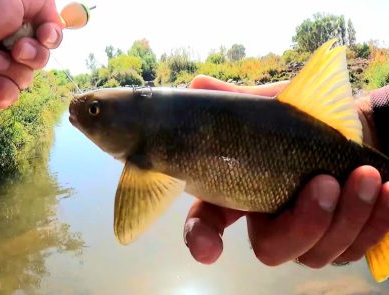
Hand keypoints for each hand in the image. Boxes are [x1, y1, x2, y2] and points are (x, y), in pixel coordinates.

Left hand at [0, 0, 63, 110]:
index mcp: (14, 25)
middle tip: (15, 48)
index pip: (46, 39)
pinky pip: (10, 98)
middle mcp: (6, 47)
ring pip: (26, 80)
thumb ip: (45, 8)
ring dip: (11, 70)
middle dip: (33, 55)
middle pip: (41, 61)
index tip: (45, 35)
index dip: (51, 39)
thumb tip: (55, 26)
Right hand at [183, 75, 388, 267]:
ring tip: (367, 176)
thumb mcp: (271, 105)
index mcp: (239, 191)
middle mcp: (269, 224)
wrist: (354, 130)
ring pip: (318, 253)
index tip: (208, 247)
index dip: (201, 238)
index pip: (208, 223)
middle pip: (271, 250)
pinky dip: (376, 221)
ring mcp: (306, 238)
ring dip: (347, 218)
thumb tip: (199, 85)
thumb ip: (238, 101)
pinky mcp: (342, 242)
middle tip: (326, 183)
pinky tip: (388, 191)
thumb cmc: (305, 119)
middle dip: (304, 224)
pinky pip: (357, 247)